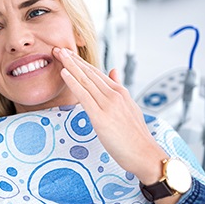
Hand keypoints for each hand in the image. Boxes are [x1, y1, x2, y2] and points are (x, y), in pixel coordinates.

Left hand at [52, 47, 166, 183]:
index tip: (69, 53)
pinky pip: (84, 96)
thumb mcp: (129, 108)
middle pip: (89, 73)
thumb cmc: (136, 136)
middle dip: (72, 59)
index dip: (81, 62)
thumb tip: (113, 71)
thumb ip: (119, 88)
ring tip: (58, 54)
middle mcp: (114, 95)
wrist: (145, 155)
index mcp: (120, 92)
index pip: (97, 73)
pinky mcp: (101, 117)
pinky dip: (73, 82)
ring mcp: (108, 105)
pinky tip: (64, 73)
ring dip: (70, 65)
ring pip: (85, 80)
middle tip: (58, 48)